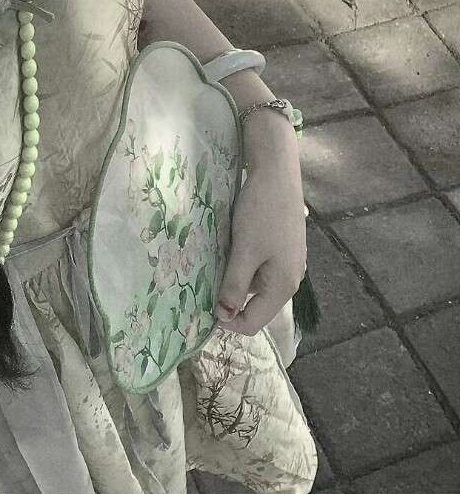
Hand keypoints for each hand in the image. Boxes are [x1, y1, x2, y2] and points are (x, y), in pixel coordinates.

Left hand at [222, 114, 306, 330]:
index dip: (227, 322)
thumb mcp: (244, 251)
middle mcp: (291, 279)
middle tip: (206, 284)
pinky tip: (234, 247)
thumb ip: (234, 286)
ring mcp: (289, 263)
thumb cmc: (262, 210)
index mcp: (284, 286)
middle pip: (256, 307)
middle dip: (231, 301)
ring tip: (219, 261)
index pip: (253, 323)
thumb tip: (223, 317)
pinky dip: (243, 265)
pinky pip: (260, 269)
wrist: (277, 170)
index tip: (202, 307)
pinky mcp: (283, 248)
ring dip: (235, 281)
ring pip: (256, 287)